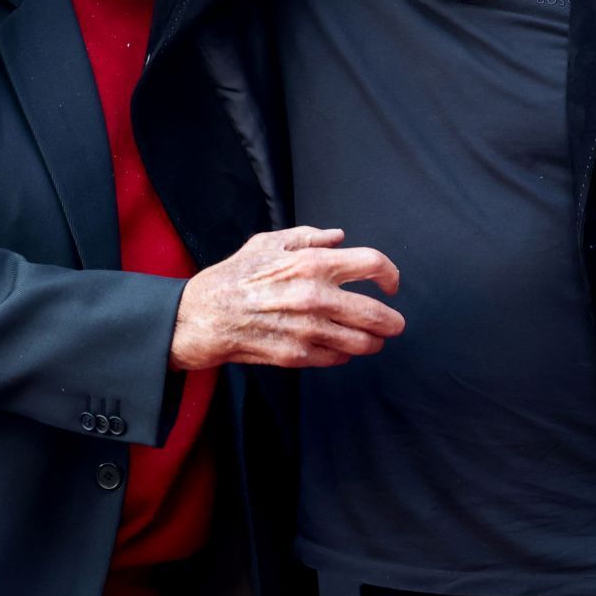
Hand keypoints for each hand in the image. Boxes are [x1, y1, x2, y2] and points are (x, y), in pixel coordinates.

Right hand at [173, 227, 404, 369]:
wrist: (202, 317)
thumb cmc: (233, 277)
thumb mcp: (268, 243)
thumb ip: (308, 237)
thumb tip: (338, 237)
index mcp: (312, 264)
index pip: (372, 264)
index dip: (390, 275)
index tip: (390, 284)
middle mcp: (315, 297)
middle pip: (377, 313)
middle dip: (391, 321)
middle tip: (393, 323)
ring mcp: (308, 330)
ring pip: (362, 342)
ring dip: (372, 341)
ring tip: (372, 339)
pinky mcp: (297, 356)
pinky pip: (337, 358)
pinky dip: (343, 353)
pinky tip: (338, 347)